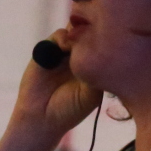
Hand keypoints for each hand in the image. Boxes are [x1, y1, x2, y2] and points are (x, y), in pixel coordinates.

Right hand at [10, 27, 100, 141]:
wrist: (41, 118)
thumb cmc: (69, 110)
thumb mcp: (92, 94)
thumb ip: (98, 71)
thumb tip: (102, 47)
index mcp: (96, 69)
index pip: (106, 47)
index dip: (109, 41)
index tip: (110, 41)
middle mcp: (81, 59)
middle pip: (92, 35)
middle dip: (94, 32)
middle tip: (94, 36)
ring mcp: (65, 54)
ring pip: (76, 32)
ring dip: (79, 33)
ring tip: (78, 45)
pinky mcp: (47, 51)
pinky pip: (59, 35)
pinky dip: (64, 37)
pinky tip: (64, 46)